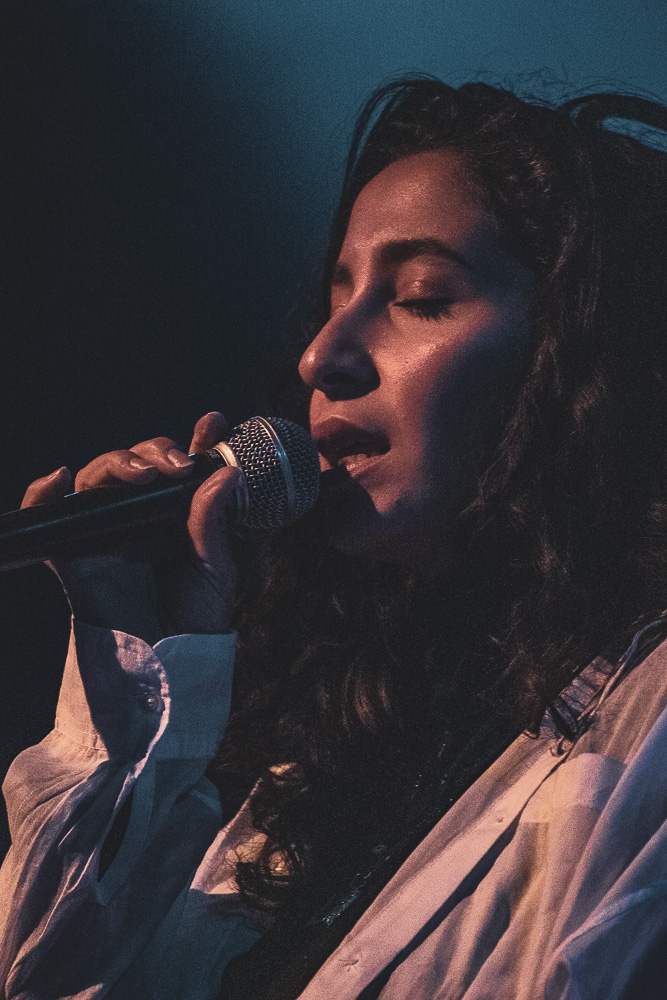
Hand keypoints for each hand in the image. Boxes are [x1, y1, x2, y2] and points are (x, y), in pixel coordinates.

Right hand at [21, 412, 241, 643]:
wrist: (164, 659)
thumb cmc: (195, 614)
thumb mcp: (215, 567)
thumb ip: (213, 522)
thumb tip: (228, 475)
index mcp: (177, 510)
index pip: (182, 464)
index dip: (196, 439)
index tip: (212, 424)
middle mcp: (140, 512)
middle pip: (137, 461)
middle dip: (156, 452)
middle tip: (179, 467)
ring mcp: (104, 527)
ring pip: (97, 476)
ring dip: (117, 463)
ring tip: (143, 475)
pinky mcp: (71, 550)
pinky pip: (48, 515)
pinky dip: (42, 493)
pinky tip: (56, 479)